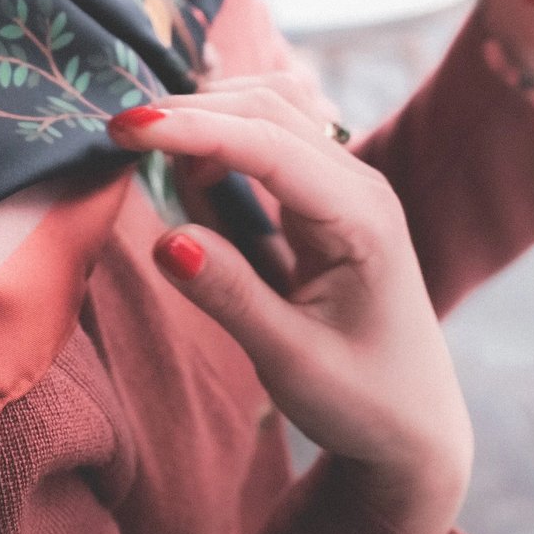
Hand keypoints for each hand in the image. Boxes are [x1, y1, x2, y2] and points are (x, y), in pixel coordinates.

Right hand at [108, 90, 473, 533]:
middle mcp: (359, 183)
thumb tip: (165, 239)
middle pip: (268, 107)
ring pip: (271, 110)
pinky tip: (196, 176)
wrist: (416, 426)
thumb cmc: (362, 402)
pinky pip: (273, 138)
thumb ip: (230, 296)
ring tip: (152, 155)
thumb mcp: (292, 362)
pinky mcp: (327, 194)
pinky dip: (225, 138)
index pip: (267, 143)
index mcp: (360, 217)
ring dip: (209, 117)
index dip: (194, 128)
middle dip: (192, 111)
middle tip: (117, 135)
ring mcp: (347, 182)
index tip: (124, 128)